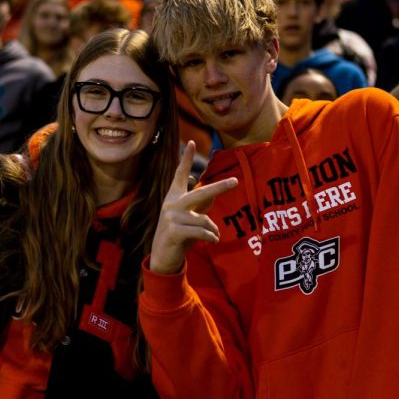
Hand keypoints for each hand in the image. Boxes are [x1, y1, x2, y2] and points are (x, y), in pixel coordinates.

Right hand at [148, 141, 237, 274]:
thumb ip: (200, 205)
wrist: (162, 256)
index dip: (185, 158)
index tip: (190, 141)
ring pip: (205, 220)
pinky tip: (212, 241)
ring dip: (213, 230)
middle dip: (220, 187)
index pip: (180, 174)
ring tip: (212, 236)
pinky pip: (202, 232)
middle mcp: (172, 204)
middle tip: (235, 181)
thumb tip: (214, 194)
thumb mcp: (189, 218)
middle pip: (201, 192)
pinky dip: (211, 238)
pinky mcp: (174, 231)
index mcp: (174, 197)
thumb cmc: (179, 234)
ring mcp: (172, 217)